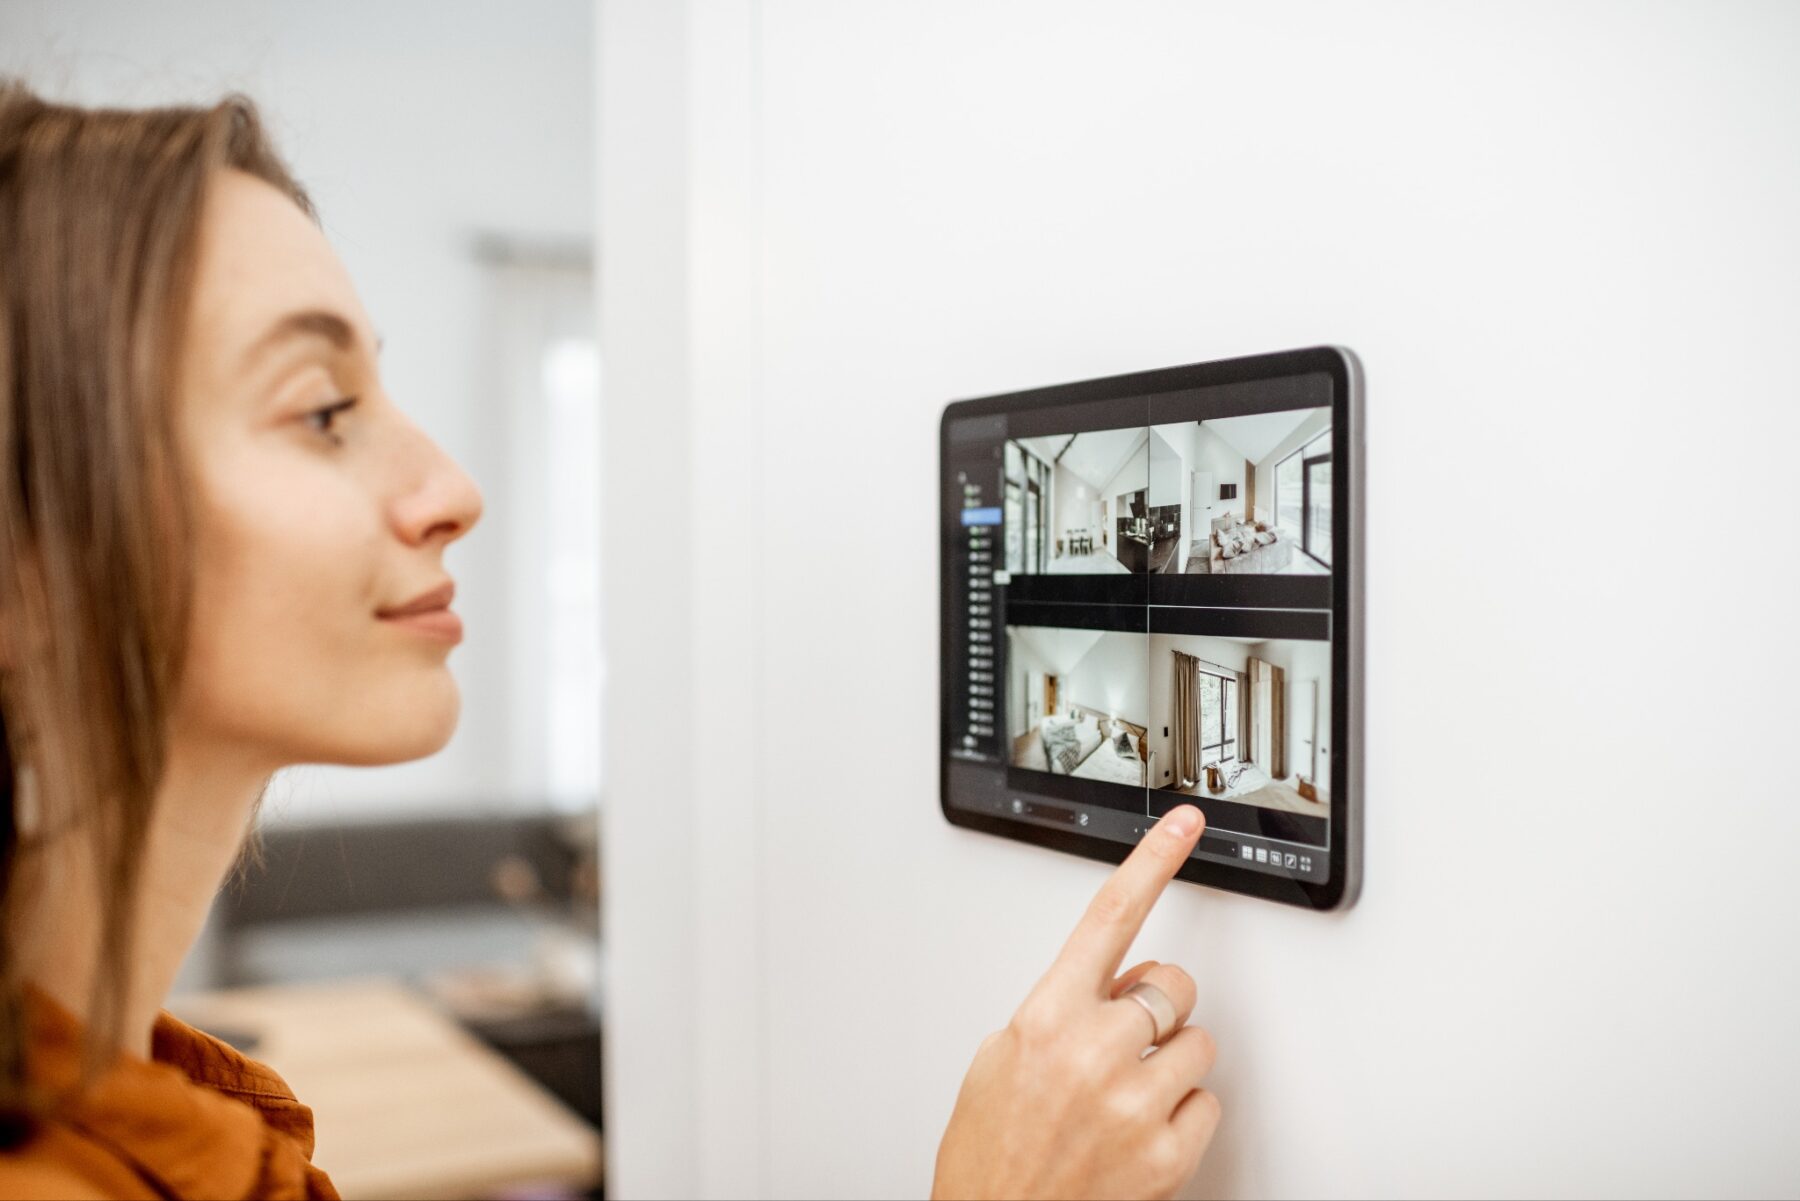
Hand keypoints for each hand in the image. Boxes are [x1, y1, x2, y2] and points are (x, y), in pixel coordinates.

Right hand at [932, 806, 1219, 1199]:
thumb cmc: (990, 1151)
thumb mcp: (998, 1058)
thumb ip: (1057, 1009)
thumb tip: (1109, 989)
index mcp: (1047, 1017)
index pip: (1110, 917)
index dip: (1153, 861)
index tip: (1186, 825)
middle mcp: (1095, 1052)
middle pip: (1173, 984)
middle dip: (1158, 1004)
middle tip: (1127, 1038)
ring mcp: (1136, 1104)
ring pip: (1197, 1045)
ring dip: (1170, 1062)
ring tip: (1125, 1095)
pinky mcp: (1167, 1154)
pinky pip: (1207, 1103)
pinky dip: (1182, 1115)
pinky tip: (1140, 1130)